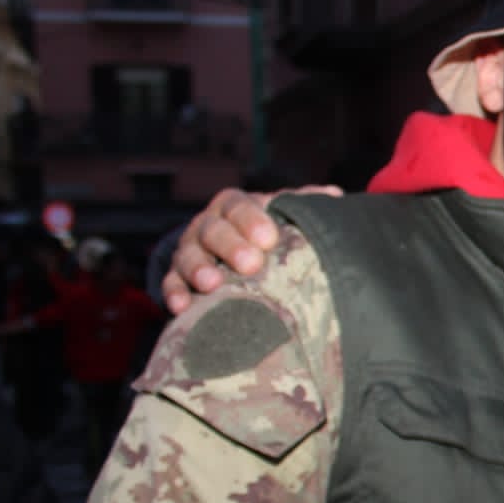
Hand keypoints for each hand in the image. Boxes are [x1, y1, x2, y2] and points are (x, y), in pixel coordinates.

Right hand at [163, 185, 338, 312]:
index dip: (251, 220)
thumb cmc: (268, 232)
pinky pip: (170, 283)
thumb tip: (333, 196)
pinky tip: (181, 306)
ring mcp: (190, 250)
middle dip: (230, 246)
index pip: (239, 206)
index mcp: (235, 207)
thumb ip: (304, 205)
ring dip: (198, 270)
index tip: (269, 238)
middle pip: (213, 231)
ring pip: (188, 256)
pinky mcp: (177, 276)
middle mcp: (208, 224)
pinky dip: (175, 293)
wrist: (235, 250)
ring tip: (212, 284)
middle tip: (251, 264)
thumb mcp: (284, 215)